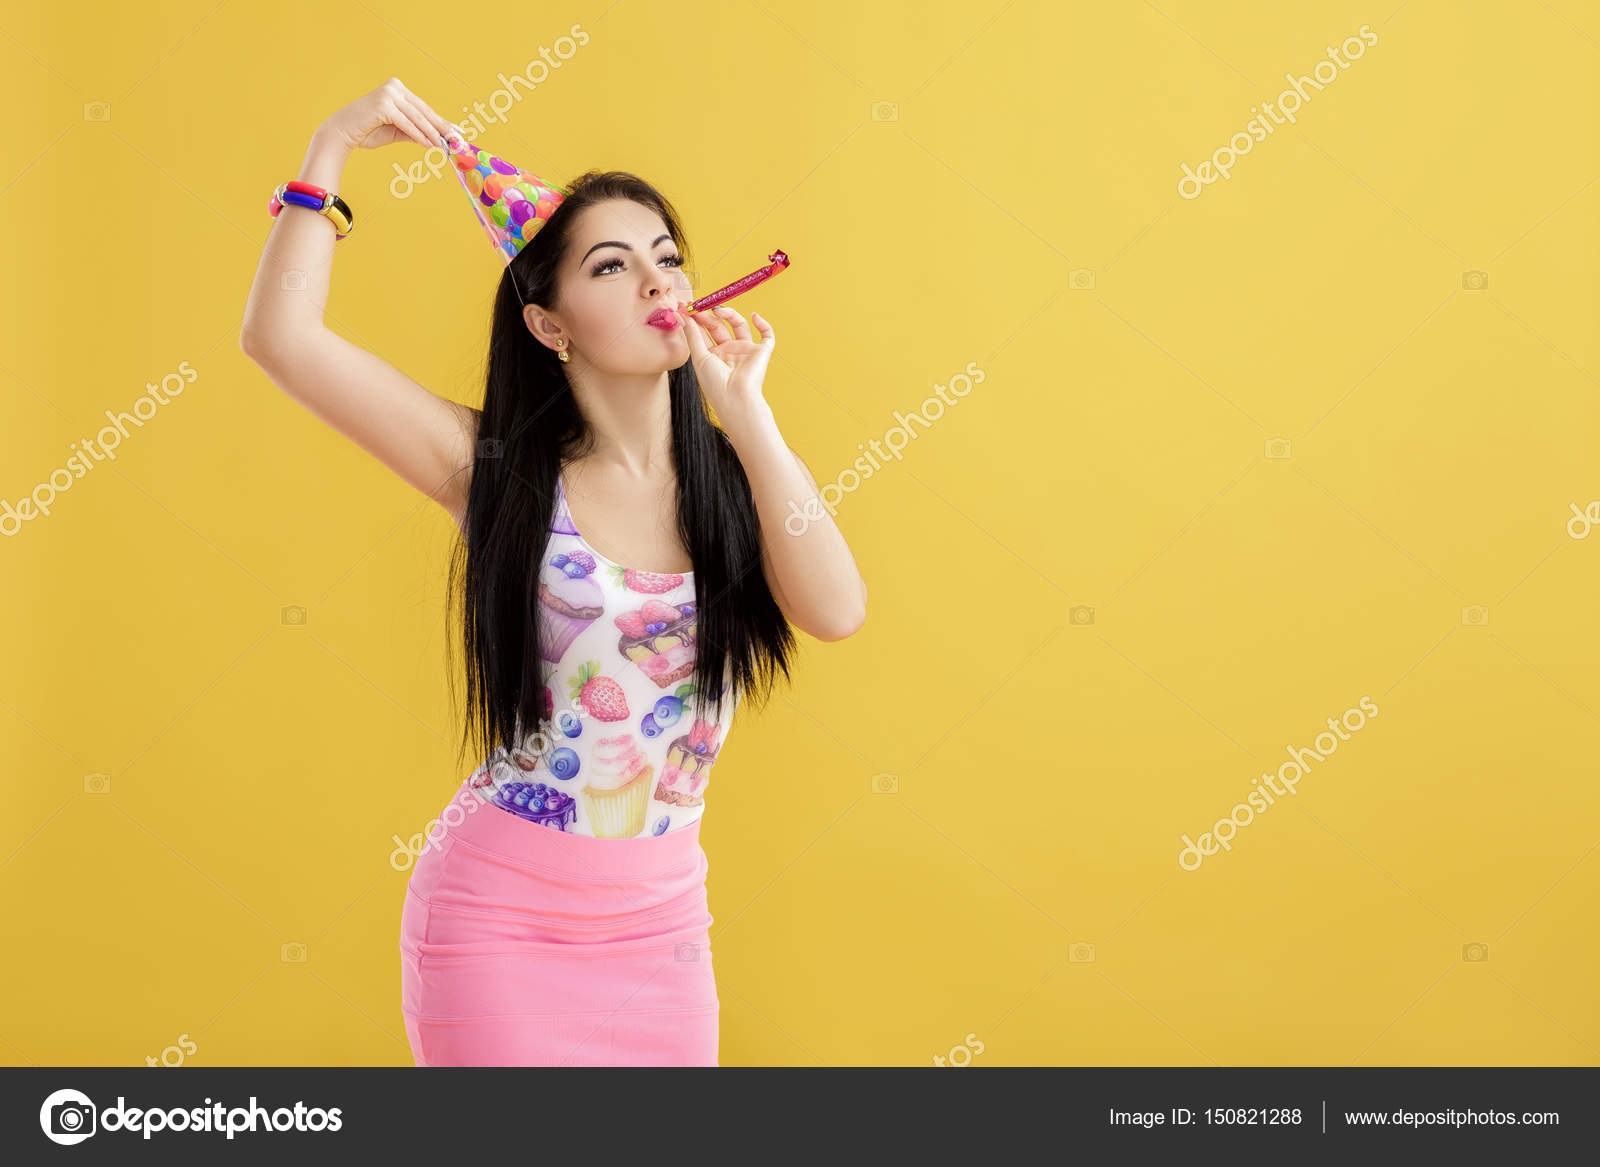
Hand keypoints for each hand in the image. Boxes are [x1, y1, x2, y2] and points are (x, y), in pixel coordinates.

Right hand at [320, 77, 457, 152]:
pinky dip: (418, 134)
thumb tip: (437, 139)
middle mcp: (394, 87)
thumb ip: (415, 131)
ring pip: (417, 117)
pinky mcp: (383, 104)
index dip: (442, 122)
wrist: (342, 133)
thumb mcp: (397, 131)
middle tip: (458, 139)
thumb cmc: (368, 132)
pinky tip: (429, 144)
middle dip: (442, 127)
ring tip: (445, 145)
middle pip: (423, 111)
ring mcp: (388, 94)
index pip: (424, 108)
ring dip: (432, 133)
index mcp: (398, 89)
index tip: (458, 132)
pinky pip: (406, 123)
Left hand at [678, 305, 775, 423]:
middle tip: (699, 306)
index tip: (686, 306)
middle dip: (709, 315)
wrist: (736, 399)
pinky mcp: (761, 352)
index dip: (696, 318)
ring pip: (739, 325)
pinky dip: (763, 324)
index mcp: (712, 356)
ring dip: (730, 314)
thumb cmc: (715, 384)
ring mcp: (745, 351)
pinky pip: (767, 335)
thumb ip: (692, 334)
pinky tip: (754, 316)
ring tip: (718, 310)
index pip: (704, 332)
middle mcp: (728, 352)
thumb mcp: (699, 357)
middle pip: (719, 326)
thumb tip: (681, 314)